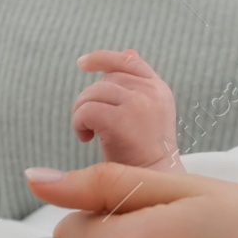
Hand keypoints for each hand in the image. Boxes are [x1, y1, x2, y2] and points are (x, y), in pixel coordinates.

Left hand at [71, 50, 181, 171]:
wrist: (153, 185)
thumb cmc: (144, 154)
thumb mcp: (145, 114)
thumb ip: (136, 85)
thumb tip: (129, 52)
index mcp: (158, 89)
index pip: (128, 61)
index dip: (102, 58)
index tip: (82, 64)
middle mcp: (152, 92)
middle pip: (104, 80)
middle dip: (89, 100)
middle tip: (89, 125)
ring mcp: (139, 104)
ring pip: (92, 94)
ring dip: (81, 114)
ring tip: (88, 134)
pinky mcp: (122, 119)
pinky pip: (86, 110)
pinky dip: (78, 124)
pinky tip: (86, 139)